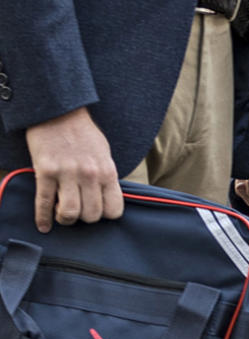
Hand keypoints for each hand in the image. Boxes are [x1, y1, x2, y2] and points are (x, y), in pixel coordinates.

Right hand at [24, 108, 123, 232]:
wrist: (59, 113)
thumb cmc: (84, 134)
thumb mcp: (105, 155)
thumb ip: (106, 177)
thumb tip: (105, 199)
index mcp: (108, 171)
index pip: (114, 209)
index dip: (105, 215)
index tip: (98, 211)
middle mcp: (90, 175)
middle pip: (92, 215)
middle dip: (84, 218)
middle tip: (78, 211)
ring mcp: (67, 174)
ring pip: (70, 213)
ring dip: (65, 219)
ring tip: (62, 213)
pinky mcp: (46, 171)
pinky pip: (44, 202)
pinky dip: (43, 218)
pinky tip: (44, 225)